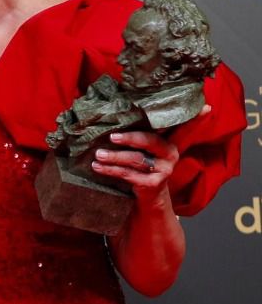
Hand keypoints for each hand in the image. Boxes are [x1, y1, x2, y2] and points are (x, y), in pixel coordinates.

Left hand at [91, 103, 209, 203]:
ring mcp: (164, 169)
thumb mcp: (145, 148)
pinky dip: (110, 170)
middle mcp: (171, 153)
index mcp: (171, 141)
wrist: (147, 195)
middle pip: (150, 141)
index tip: (206, 108)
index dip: (195, 118)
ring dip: (114, 157)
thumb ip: (142, 131)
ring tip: (99, 154)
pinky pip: (129, 174)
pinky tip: (98, 167)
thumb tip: (119, 110)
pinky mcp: (153, 183)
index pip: (183, 127)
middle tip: (112, 136)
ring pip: (136, 159)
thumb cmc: (143, 164)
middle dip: (130, 138)